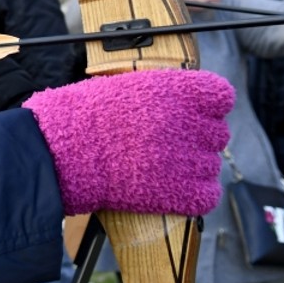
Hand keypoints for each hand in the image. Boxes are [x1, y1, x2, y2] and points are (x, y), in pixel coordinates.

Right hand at [22, 69, 233, 215]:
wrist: (61, 153)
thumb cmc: (82, 116)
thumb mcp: (124, 87)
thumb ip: (161, 95)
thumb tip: (180, 105)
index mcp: (177, 91)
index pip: (221, 95)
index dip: (207, 106)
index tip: (191, 113)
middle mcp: (189, 122)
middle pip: (217, 133)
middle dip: (195, 138)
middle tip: (166, 144)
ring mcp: (188, 159)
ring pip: (211, 165)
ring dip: (191, 167)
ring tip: (158, 167)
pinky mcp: (182, 193)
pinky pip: (208, 195)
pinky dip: (194, 195)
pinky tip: (171, 189)